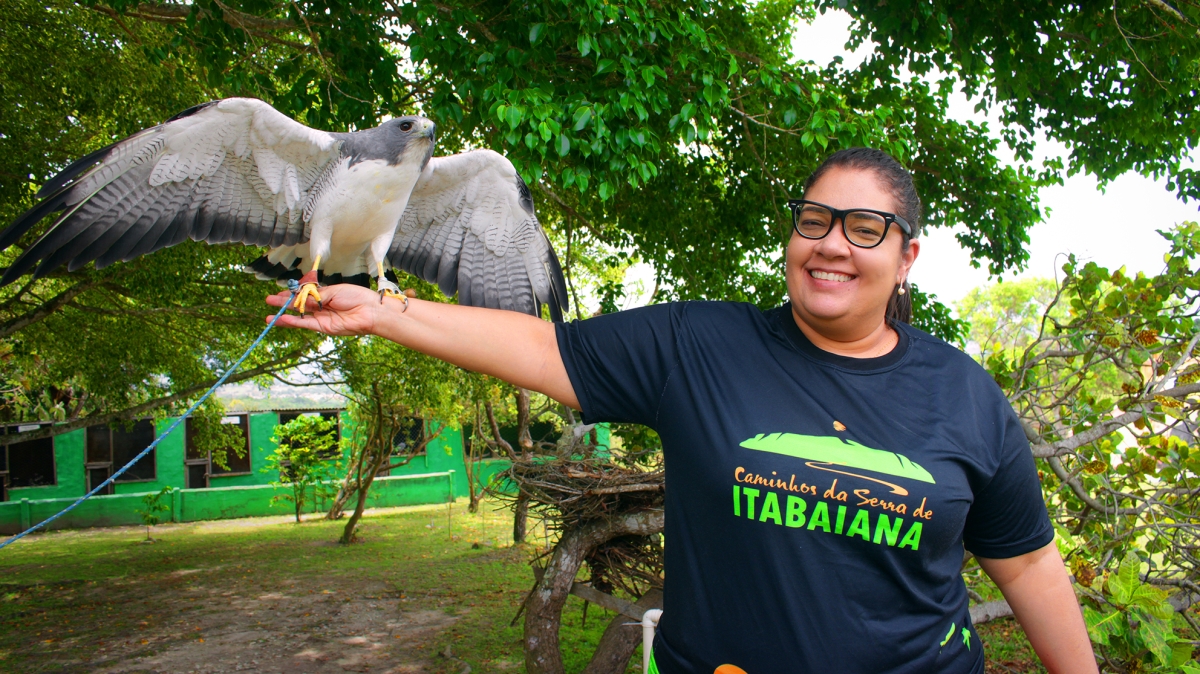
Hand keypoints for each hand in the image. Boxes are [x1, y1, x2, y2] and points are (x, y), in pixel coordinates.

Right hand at [266, 283, 381, 335]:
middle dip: (283, 303)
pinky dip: (293, 322)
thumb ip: (316, 295)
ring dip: (283, 316)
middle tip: (269, 301)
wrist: (369, 311)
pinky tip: (281, 320)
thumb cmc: (356, 296)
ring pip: (298, 316)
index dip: (292, 293)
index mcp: (325, 295)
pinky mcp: (323, 327)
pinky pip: (305, 324)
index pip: (304, 294)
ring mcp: (321, 317)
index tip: (280, 292)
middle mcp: (321, 306)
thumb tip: (301, 297)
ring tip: (268, 317)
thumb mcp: (334, 291)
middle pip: (298, 305)